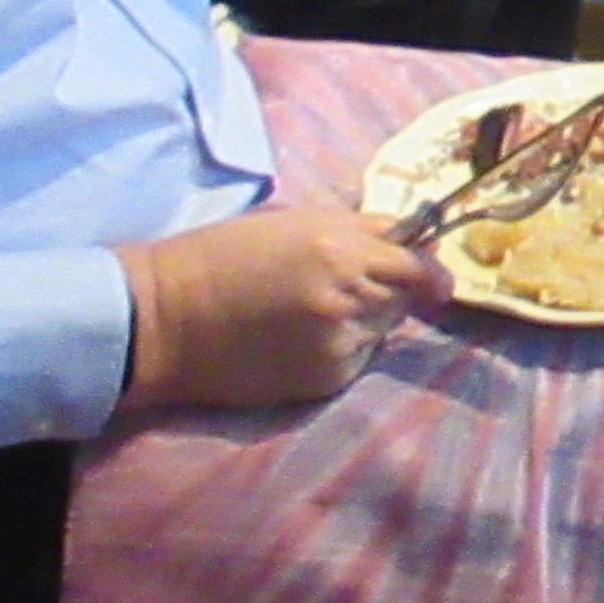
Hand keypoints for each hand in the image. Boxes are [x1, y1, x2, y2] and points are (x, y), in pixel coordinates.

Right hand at [120, 202, 441, 412]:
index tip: (436, 282)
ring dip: (364, 323)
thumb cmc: (224, 256)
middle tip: (339, 285)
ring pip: (381, 334)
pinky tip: (297, 341)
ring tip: (308, 313)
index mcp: (341, 252)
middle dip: (388, 292)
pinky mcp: (323, 381)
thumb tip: (414, 240)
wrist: (167, 319)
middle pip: (404, 301)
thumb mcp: (294, 221)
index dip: (432, 275)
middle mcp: (348, 302)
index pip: (420, 269)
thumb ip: (360, 229)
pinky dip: (342, 351)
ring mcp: (338, 347)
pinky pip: (356, 362)